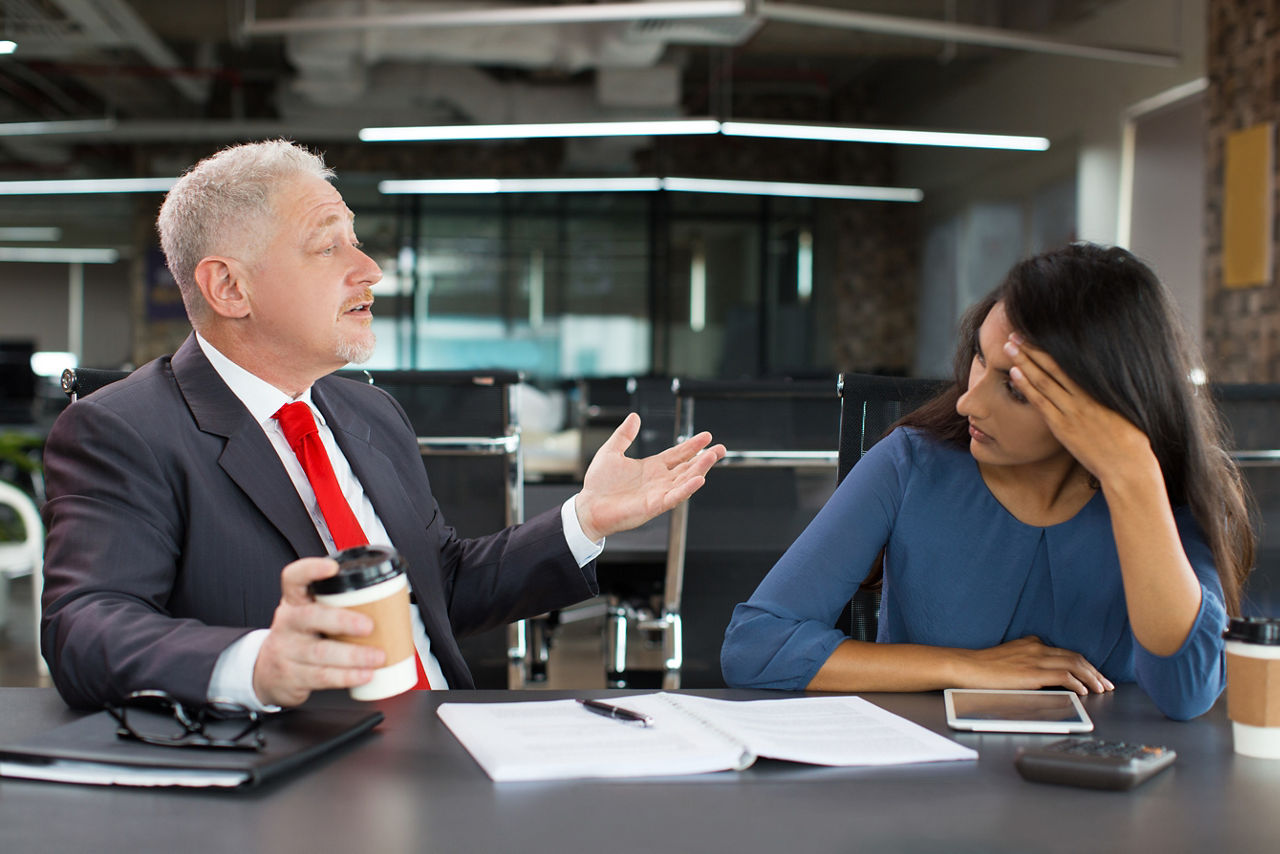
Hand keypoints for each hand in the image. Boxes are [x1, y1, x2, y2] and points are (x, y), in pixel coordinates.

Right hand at [252, 557, 386, 707]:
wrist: (267, 672)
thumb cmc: (299, 637)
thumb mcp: (309, 616)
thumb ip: (336, 606)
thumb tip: (390, 602)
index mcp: (294, 602)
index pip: (294, 579)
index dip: (310, 570)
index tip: (332, 567)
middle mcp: (288, 623)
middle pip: (310, 617)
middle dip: (343, 621)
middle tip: (368, 626)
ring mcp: (287, 650)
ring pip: (320, 652)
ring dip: (353, 656)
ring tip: (376, 657)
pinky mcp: (292, 676)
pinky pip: (321, 676)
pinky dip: (346, 676)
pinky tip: (363, 674)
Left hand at [575, 412, 726, 541]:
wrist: (588, 506)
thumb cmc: (598, 484)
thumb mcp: (611, 452)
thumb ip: (624, 435)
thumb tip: (634, 417)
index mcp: (651, 467)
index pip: (678, 454)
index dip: (692, 445)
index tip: (706, 436)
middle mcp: (659, 480)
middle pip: (687, 467)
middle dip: (705, 458)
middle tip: (720, 448)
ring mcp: (658, 493)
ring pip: (685, 480)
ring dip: (699, 469)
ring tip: (712, 457)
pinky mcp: (654, 506)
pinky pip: (675, 496)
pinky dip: (687, 488)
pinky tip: (699, 479)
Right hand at [950, 636, 1113, 694]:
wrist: (965, 667)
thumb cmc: (981, 668)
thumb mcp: (1008, 658)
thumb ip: (1025, 661)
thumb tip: (1041, 676)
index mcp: (1031, 644)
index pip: (1066, 653)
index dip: (1084, 665)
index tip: (1094, 675)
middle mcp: (1036, 647)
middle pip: (1075, 657)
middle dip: (1094, 671)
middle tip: (1106, 683)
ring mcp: (1035, 658)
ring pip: (1074, 664)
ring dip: (1091, 677)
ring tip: (1101, 688)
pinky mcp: (1032, 672)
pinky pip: (1064, 676)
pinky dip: (1077, 683)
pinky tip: (1084, 691)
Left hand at [1003, 334, 1155, 486]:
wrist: (1128, 467)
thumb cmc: (1130, 441)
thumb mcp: (1122, 410)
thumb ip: (1106, 394)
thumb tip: (1099, 380)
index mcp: (1098, 391)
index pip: (1069, 362)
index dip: (1050, 347)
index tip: (1036, 335)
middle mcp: (1083, 397)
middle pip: (1052, 366)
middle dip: (1032, 349)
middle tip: (1016, 332)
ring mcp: (1071, 412)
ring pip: (1043, 380)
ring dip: (1024, 362)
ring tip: (1009, 346)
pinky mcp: (1062, 428)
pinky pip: (1040, 403)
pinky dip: (1026, 386)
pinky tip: (1014, 373)